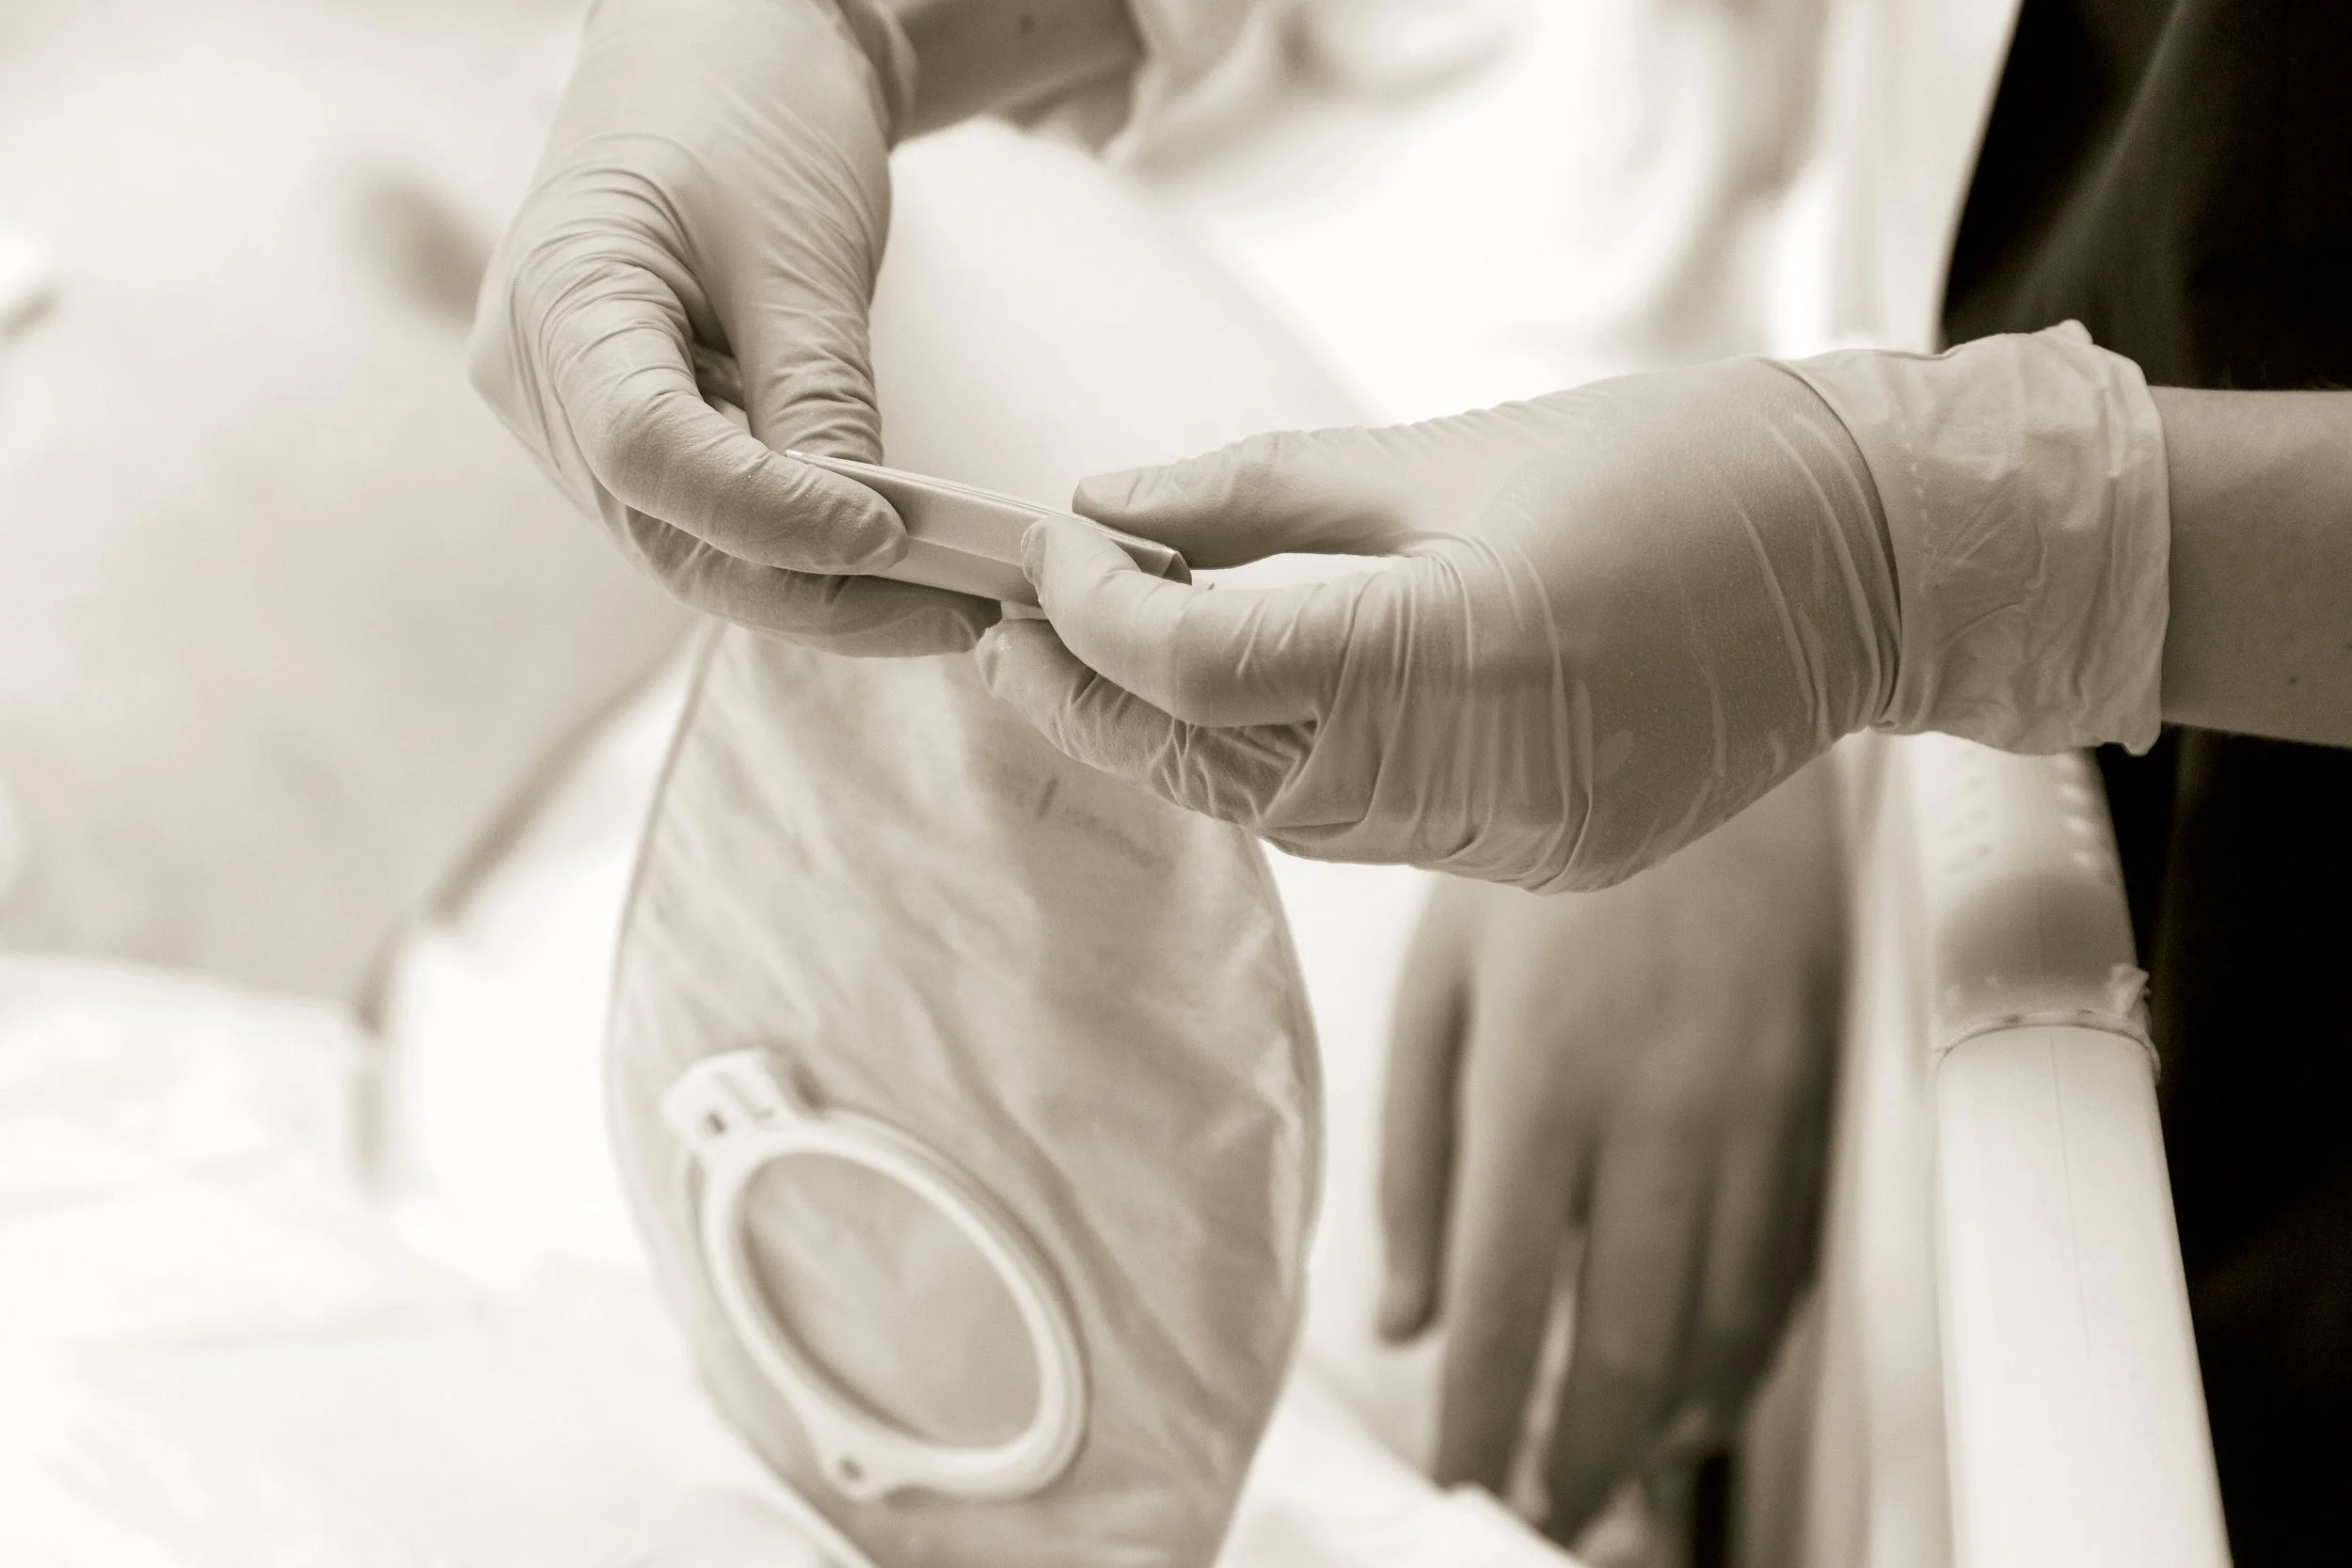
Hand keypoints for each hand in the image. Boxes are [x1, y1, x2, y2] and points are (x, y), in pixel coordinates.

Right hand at [469, 0, 995, 653]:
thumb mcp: (799, 252)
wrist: (719, 57)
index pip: (648, 451)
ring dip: (818, 591)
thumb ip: (818, 399)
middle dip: (815, 590)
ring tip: (945, 599)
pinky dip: (798, 554)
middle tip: (954, 610)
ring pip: (692, 550)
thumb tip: (866, 544)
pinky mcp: (624, 440)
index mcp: (556, 302)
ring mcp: (570, 422)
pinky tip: (890, 568)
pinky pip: (706, 524)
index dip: (771, 515)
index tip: (891, 537)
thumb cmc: (749, 116)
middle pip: (668, 532)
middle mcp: (536, 383)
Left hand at [974, 358, 1895, 889]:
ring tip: (1119, 656)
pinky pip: (1377, 834)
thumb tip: (1107, 507)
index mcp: (1456, 644)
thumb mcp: (1440, 451)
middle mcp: (1483, 771)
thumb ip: (1253, 496)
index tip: (1045, 553)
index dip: (1094, 612)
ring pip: (1286, 817)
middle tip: (1019, 633)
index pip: (1202, 663)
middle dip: (1099, 700)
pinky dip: (1297, 771)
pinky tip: (1264, 705)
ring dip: (1188, 742)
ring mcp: (1518, 839)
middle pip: (1218, 767)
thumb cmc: (1668, 468)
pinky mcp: (1548, 863)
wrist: (1863, 556)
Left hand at [1377, 770, 1838, 1541]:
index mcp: (1538, 1083)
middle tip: (1543, 1511)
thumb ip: (1416, 1155)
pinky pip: (1786, 1267)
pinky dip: (1746, 1356)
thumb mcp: (1439, 982)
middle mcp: (1655, 1116)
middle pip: (1624, 1340)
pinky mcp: (1813, 1105)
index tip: (1456, 1477)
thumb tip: (1401, 1315)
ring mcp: (1751, 1116)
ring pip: (1720, 1322)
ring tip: (1614, 1479)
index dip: (1479, 1412)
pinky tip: (1704, 1395)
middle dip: (1580, 1453)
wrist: (1712, 737)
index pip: (1502, 1298)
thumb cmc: (1549, 863)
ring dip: (1666, 1425)